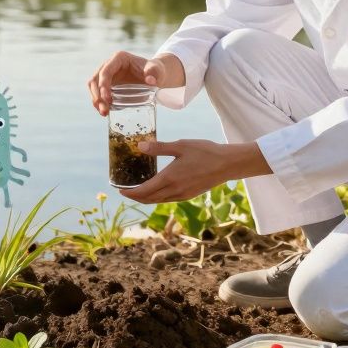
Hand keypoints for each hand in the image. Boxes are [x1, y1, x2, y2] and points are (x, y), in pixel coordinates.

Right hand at [87, 51, 183, 116]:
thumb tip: (151, 80)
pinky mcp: (107, 85)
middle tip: (104, 110)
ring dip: (96, 101)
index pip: (106, 71)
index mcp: (118, 58)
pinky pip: (98, 93)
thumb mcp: (157, 70)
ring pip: (93, 87)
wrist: (155, 76)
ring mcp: (107, 75)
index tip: (108, 99)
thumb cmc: (155, 70)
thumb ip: (155, 73)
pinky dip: (99, 103)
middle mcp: (109, 65)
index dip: (103, 85)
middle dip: (97, 96)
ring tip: (104, 113)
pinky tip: (105, 112)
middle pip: (95, 80)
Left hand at [119, 140, 271, 203]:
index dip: (129, 193)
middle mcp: (174, 191)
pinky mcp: (189, 195)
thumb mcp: (180, 146)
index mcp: (169, 179)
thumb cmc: (205, 152)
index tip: (119, 190)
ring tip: (138, 190)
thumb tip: (139, 146)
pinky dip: (157, 197)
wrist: (227, 165)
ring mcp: (182, 195)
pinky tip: (157, 189)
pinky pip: (168, 199)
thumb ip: (159, 147)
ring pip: (158, 201)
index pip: (143, 191)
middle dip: (135, 197)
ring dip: (146, 198)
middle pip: (149, 199)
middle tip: (125, 191)